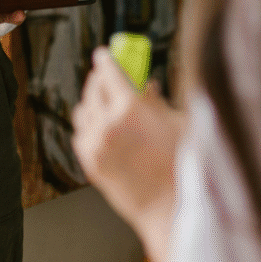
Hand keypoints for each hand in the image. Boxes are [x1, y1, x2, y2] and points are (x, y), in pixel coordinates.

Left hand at [72, 47, 184, 251]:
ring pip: (82, 111)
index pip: (109, 72)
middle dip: (99, 78)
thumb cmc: (180, 165)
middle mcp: (107, 124)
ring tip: (105, 102)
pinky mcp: (90, 164)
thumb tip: (145, 84)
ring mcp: (95, 146)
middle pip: (93, 89)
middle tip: (107, 75)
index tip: (104, 54)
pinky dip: (88, 125)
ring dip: (92, 101)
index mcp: (130, 109)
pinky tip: (101, 127)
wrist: (169, 207)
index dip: (106, 59)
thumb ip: (156, 99)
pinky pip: (80, 134)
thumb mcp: (176, 122)